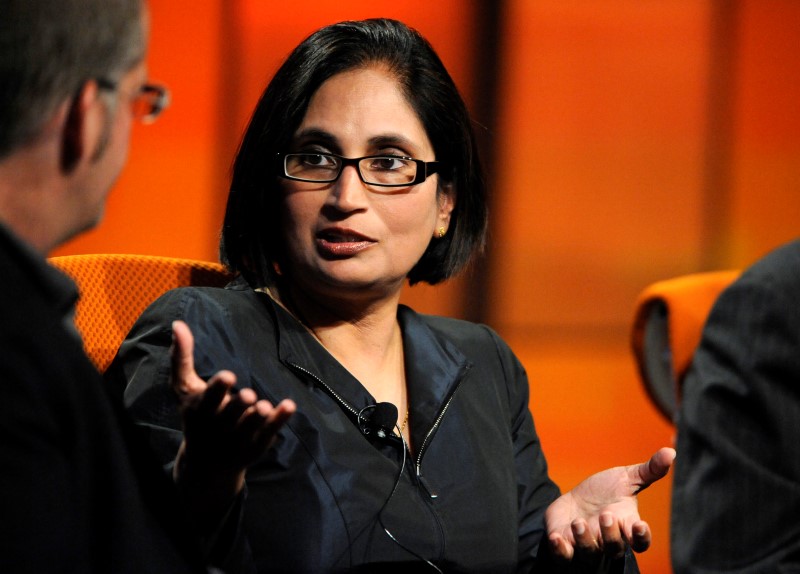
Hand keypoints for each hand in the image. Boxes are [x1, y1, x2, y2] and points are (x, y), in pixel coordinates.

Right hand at [170, 320, 295, 493]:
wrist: (206, 466)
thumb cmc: (197, 417)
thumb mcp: (185, 389)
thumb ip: (181, 358)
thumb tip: (178, 324)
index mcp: (200, 411)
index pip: (208, 399)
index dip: (218, 389)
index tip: (229, 375)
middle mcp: (218, 427)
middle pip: (229, 415)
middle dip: (237, 406)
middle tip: (248, 395)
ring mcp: (238, 439)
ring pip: (249, 427)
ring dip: (257, 417)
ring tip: (263, 407)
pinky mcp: (256, 446)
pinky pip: (269, 432)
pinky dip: (279, 420)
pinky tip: (289, 405)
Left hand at [545, 447, 675, 566]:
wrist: (576, 500)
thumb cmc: (605, 492)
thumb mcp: (626, 478)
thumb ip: (649, 470)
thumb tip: (671, 451)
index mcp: (625, 525)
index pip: (640, 541)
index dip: (641, 537)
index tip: (640, 525)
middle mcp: (607, 539)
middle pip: (614, 549)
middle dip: (611, 535)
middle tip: (606, 514)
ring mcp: (586, 544)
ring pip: (589, 553)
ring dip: (585, 540)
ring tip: (579, 522)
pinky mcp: (565, 545)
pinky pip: (563, 556)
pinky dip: (560, 550)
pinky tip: (557, 538)